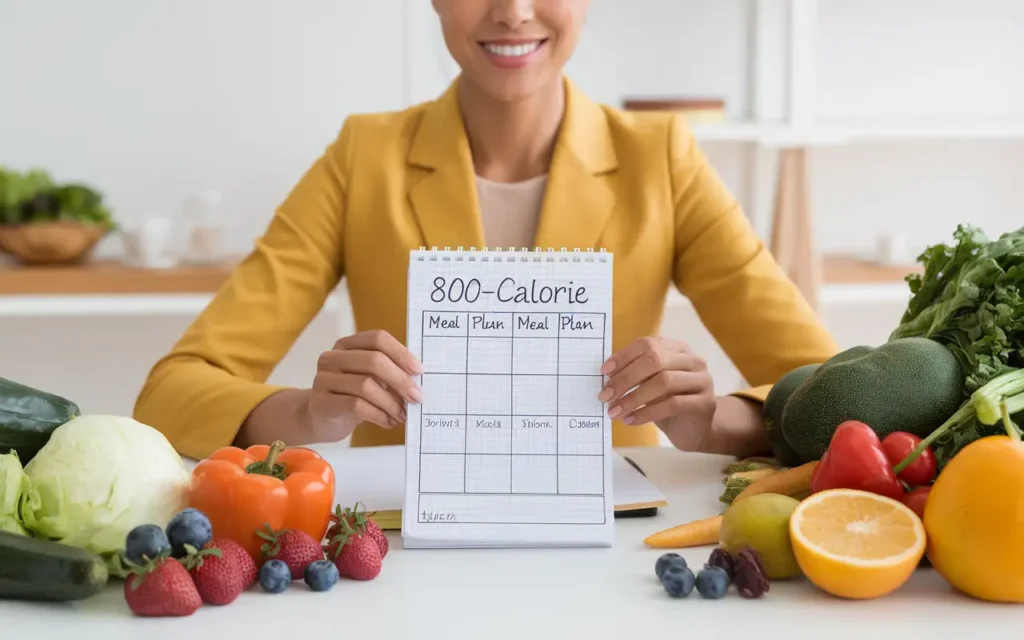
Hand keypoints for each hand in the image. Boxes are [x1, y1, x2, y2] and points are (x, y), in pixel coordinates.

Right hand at [309, 330, 422, 439]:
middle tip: (417, 397)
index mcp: (348, 344)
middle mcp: (333, 357)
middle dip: (400, 380)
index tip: (419, 370)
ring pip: (365, 385)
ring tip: (402, 415)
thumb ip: (391, 373)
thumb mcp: (372, 379)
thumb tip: (419, 379)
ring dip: (391, 402)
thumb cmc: (352, 395)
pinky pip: (356, 405)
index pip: (377, 339)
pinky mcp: (321, 401)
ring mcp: (324, 378)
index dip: (401, 353)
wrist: (321, 419)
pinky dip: (378, 415)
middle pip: (373, 360)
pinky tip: (388, 422)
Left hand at [599, 336, 715, 450]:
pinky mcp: (706, 402)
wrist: (693, 429)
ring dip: (633, 398)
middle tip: (605, 395)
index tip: (603, 372)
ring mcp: (702, 380)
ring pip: (664, 382)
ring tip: (614, 411)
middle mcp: (693, 360)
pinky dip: (647, 413)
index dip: (624, 356)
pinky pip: (673, 404)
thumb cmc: (665, 403)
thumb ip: (633, 374)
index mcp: (677, 348)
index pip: (647, 343)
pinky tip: (631, 420)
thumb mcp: (648, 384)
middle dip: (626, 378)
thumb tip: (606, 375)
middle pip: (655, 360)